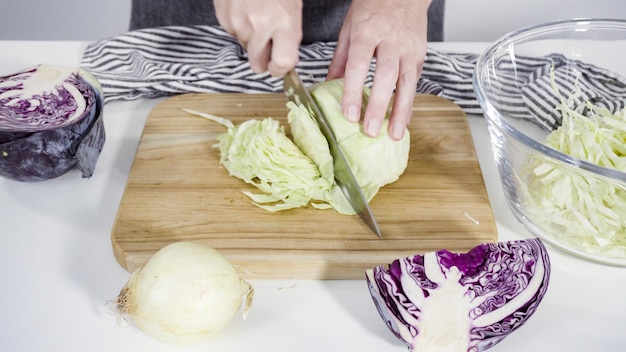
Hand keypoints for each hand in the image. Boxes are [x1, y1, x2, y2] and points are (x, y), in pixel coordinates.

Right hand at [214, 0, 302, 76]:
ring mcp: (239, 21)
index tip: (279, 67)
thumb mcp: (292, 7)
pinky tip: (244, 8)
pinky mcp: (224, 17)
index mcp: (285, 21)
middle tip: (267, 47)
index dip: (280, 69)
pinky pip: (232, 32)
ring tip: (256, 15)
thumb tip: (286, 60)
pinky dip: (238, 25)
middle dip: (263, 60)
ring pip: (244, 46)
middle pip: (258, 64)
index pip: (282, 63)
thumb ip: (290, 35)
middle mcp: (261, 24)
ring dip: (250, 38)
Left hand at [327, 0, 430, 140]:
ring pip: (407, 82)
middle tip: (370, 130)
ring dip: (401, 111)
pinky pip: (415, 82)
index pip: (360, 65)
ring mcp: (409, 48)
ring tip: (394, 135)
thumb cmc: (373, 6)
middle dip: (379, 106)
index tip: (350, 114)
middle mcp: (391, 41)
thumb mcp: (350, 27)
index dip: (354, 92)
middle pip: (386, 76)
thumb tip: (328, 86)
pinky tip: (403, 121)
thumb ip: (340, 58)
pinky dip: (409, 103)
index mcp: (368, 32)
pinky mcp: (420, 55)